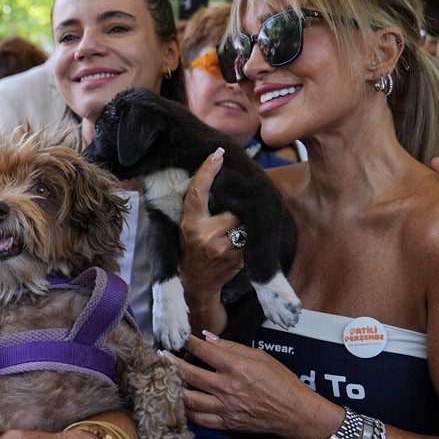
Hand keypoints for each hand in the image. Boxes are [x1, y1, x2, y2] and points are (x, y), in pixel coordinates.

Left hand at [163, 332, 328, 438]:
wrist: (294, 412)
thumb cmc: (281, 381)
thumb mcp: (260, 356)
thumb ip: (232, 347)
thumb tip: (209, 337)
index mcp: (236, 368)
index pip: (204, 351)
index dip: (187, 342)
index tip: (176, 336)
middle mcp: (227, 388)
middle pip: (190, 374)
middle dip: (171, 363)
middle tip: (160, 356)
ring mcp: (225, 408)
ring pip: (189, 400)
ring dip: (173, 389)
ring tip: (162, 380)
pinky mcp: (226, 423)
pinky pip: (199, 420)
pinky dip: (186, 412)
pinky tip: (177, 404)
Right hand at [179, 149, 245, 302]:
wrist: (198, 285)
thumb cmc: (193, 250)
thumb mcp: (188, 228)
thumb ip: (199, 210)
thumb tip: (217, 182)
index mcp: (190, 224)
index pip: (197, 193)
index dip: (207, 172)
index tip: (217, 154)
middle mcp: (204, 235)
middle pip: (232, 210)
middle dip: (234, 214)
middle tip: (226, 226)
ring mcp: (221, 248)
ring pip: (244, 224)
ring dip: (244, 228)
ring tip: (232, 239)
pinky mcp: (237, 259)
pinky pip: (251, 240)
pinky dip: (249, 241)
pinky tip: (237, 250)